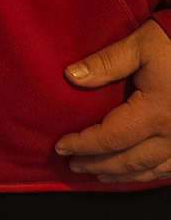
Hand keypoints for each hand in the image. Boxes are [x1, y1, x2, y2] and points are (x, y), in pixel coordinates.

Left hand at [56, 17, 170, 183]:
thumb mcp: (140, 45)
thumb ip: (106, 63)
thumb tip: (71, 77)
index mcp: (154, 113)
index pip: (110, 138)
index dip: (83, 144)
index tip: (61, 147)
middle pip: (128, 160)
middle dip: (97, 165)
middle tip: (73, 165)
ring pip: (150, 170)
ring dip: (122, 175)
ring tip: (99, 174)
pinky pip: (170, 168)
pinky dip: (149, 174)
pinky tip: (136, 172)